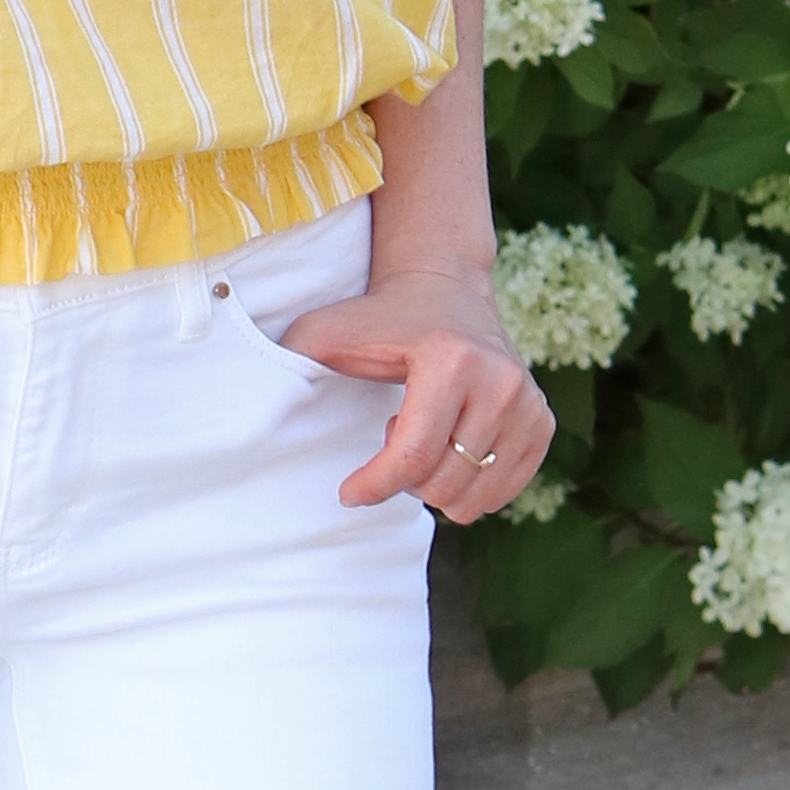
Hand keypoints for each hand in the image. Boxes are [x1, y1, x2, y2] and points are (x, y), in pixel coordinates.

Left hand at [276, 255, 553, 521]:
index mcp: (451, 360)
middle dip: (404, 479)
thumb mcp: (328, 332)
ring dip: (435, 483)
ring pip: (473, 498)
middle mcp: (502, 381)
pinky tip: (451, 445)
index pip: (411, 458)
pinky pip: (501, 493)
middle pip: (441, 484)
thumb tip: (248, 400)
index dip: (373, 487)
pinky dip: (467, 485)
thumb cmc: (378, 319)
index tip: (348, 492)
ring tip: (423, 437)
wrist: (446, 292)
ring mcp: (529, 403)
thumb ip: (289, 361)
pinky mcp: (541, 422)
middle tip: (392, 436)